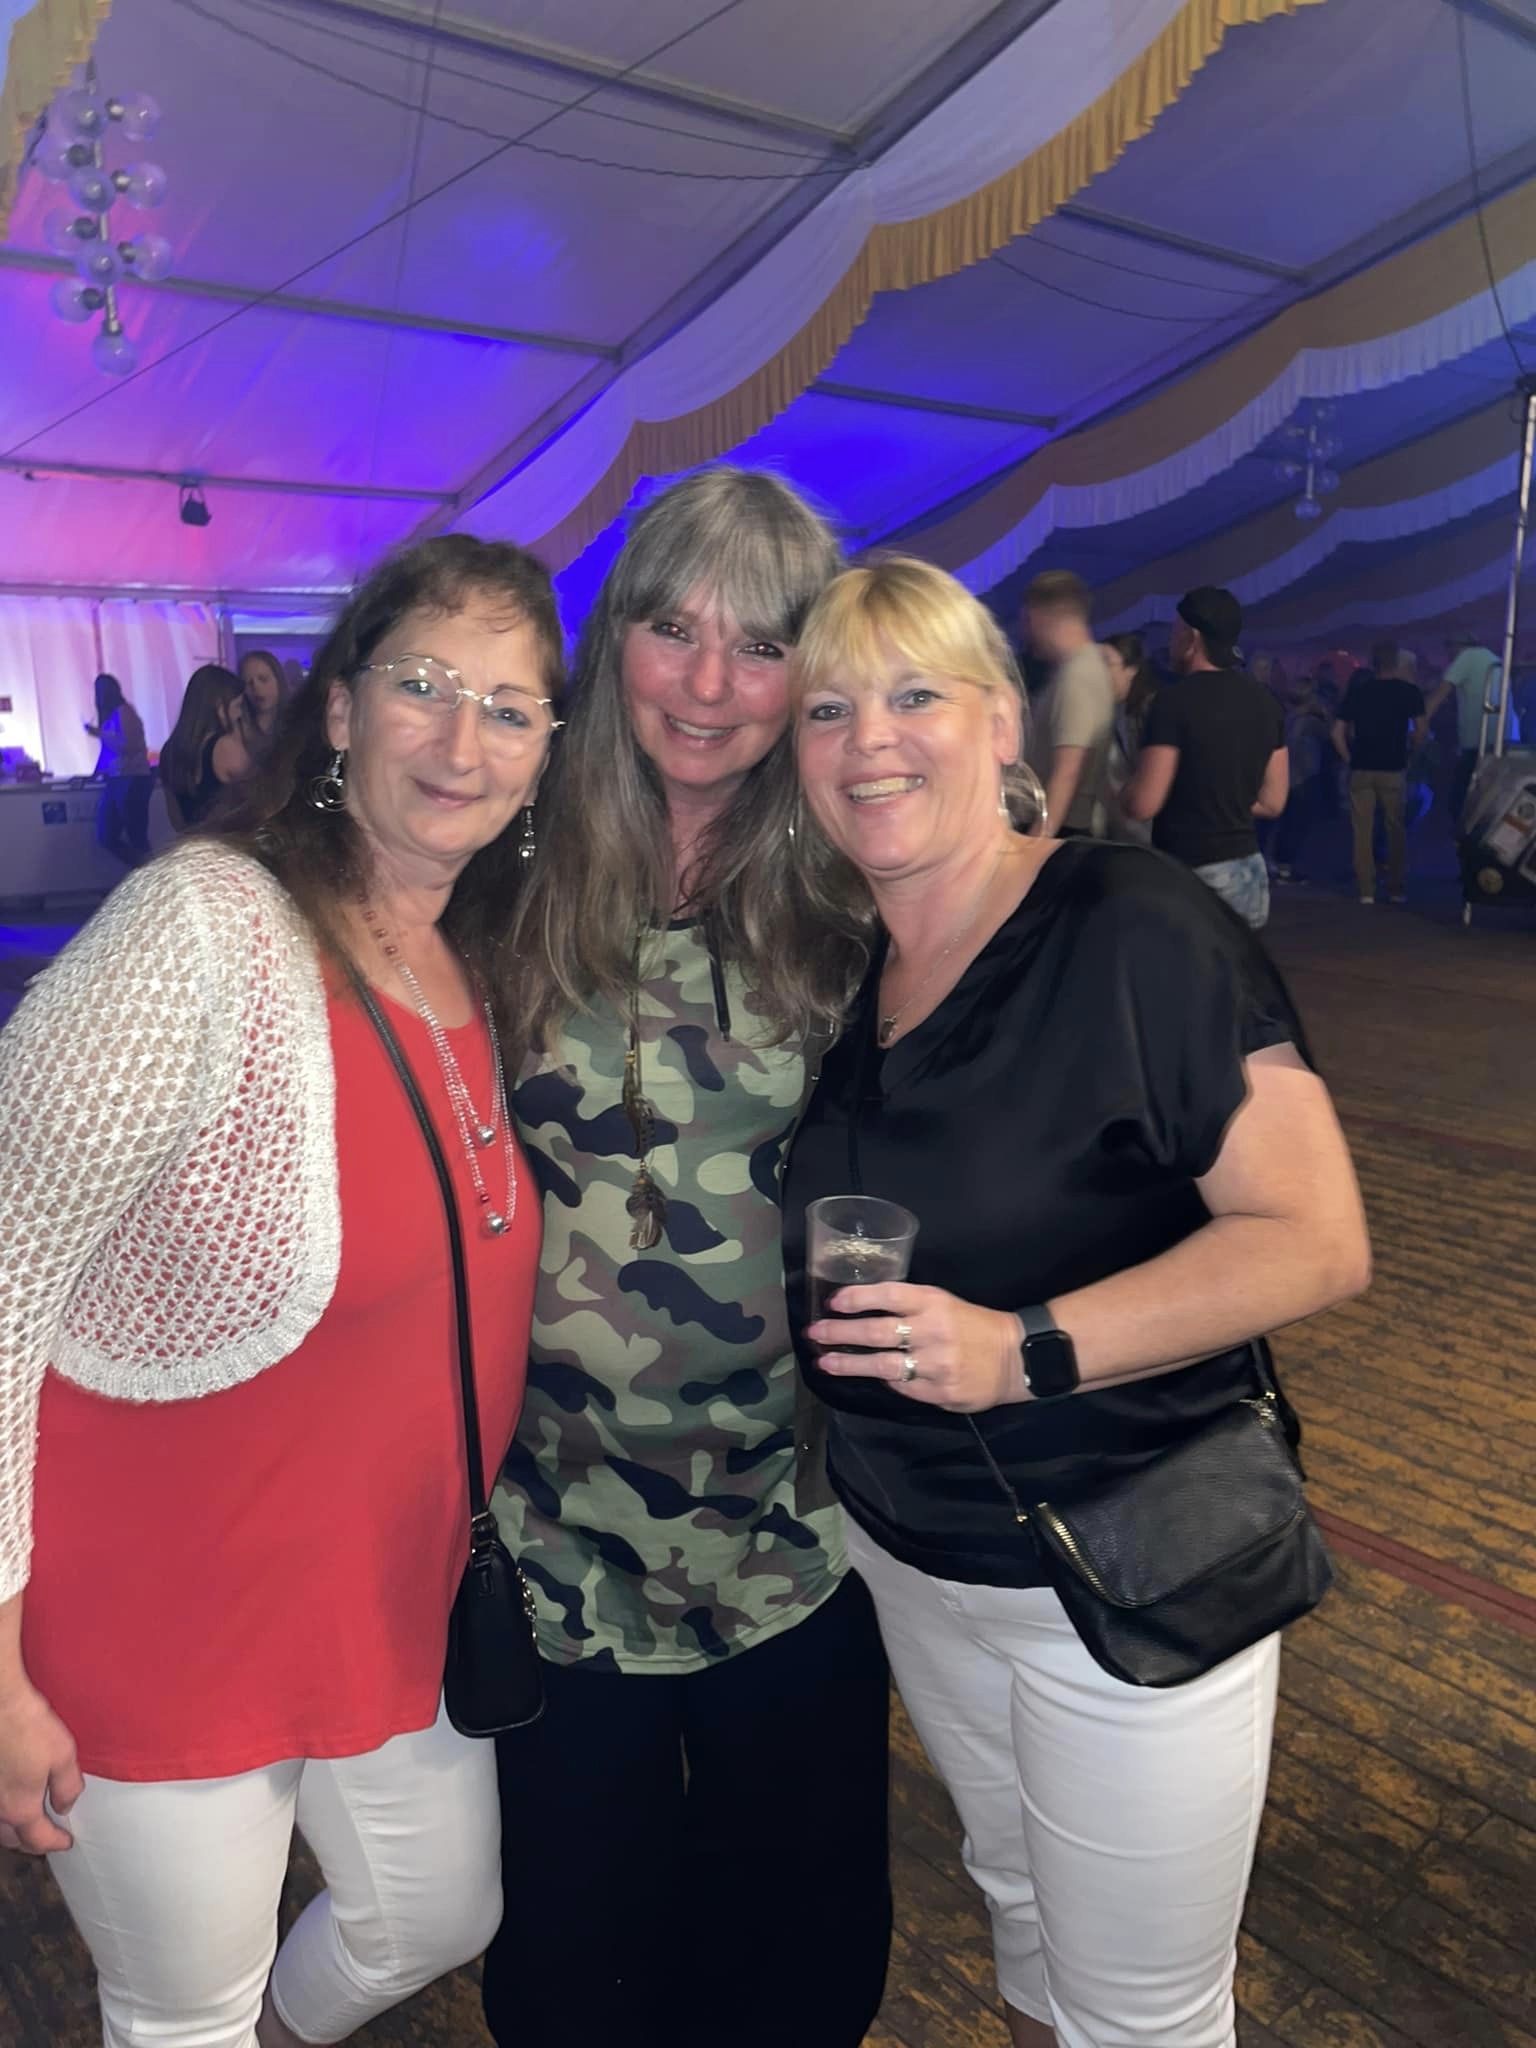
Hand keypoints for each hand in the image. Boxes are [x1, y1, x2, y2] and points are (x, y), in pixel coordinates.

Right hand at [0, 1680, 82, 1854]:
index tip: (66, 1843)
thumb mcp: (63, 1756)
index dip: (55, 1842)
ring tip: (25, 1825)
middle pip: (11, 1839)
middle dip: (30, 1843)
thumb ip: (67, 1787)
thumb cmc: (28, 1727)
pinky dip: (2, 1813)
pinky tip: (9, 1800)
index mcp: (20, 1808)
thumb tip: (64, 1807)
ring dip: (11, 1832)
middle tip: (45, 1838)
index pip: (39, 1839)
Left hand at [808, 1284, 1023, 1411]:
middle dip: (840, 1333)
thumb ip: (909, 1306)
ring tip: (825, 1363)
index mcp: (934, 1302)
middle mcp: (932, 1331)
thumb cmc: (973, 1324)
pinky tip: (871, 1377)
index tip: (832, 1302)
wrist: (1016, 1357)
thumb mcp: (945, 1302)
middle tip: (815, 1333)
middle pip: (877, 1332)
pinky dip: (885, 1381)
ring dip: (849, 1364)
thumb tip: (862, 1313)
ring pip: (883, 1366)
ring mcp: (936, 1365)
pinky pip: (902, 1388)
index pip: (888, 1295)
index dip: (857, 1298)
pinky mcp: (940, 1393)